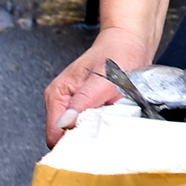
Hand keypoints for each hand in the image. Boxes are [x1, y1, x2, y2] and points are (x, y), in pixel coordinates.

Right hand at [44, 27, 153, 147]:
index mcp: (57, 94)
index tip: (91, 141)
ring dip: (96, 130)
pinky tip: (113, 114)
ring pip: (79, 133)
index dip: (72, 142)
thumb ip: (84, 101)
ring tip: (111, 115)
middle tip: (106, 125)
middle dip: (85, 136)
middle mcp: (61, 102)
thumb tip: (65, 122)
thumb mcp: (103, 79)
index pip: (55, 134)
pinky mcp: (87, 108)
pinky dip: (102, 124)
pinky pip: (90, 126)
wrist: (131, 43)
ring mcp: (74, 106)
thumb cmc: (118, 54)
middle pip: (65, 137)